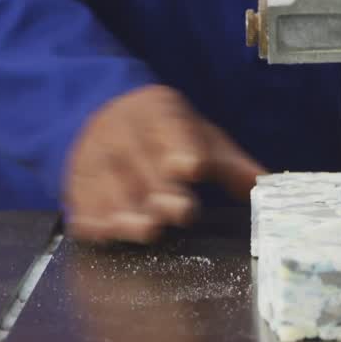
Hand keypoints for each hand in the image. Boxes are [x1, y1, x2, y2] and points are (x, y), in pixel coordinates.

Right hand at [64, 85, 265, 241]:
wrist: (104, 118)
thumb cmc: (164, 135)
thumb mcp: (200, 138)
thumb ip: (230, 165)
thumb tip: (266, 185)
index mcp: (156, 110)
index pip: (168, 126)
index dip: (180, 147)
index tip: (193, 167)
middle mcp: (119, 127)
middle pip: (137, 160)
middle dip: (158, 189)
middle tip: (179, 211)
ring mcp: (91, 153)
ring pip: (105, 183)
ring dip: (125, 209)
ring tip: (145, 229)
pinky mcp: (74, 179)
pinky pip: (79, 199)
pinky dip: (91, 217)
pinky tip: (105, 231)